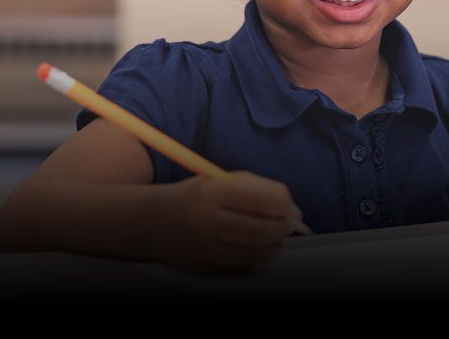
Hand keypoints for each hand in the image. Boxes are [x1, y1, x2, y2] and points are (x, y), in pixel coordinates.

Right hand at [159, 171, 304, 273]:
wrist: (152, 222)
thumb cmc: (197, 196)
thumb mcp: (223, 181)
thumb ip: (262, 189)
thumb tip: (296, 214)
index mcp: (212, 193)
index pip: (265, 200)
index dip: (284, 203)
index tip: (286, 204)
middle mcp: (205, 222)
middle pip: (264, 230)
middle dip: (283, 226)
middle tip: (285, 222)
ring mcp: (203, 248)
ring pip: (257, 253)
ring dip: (274, 244)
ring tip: (272, 233)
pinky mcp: (203, 268)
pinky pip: (244, 266)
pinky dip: (257, 256)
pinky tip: (255, 245)